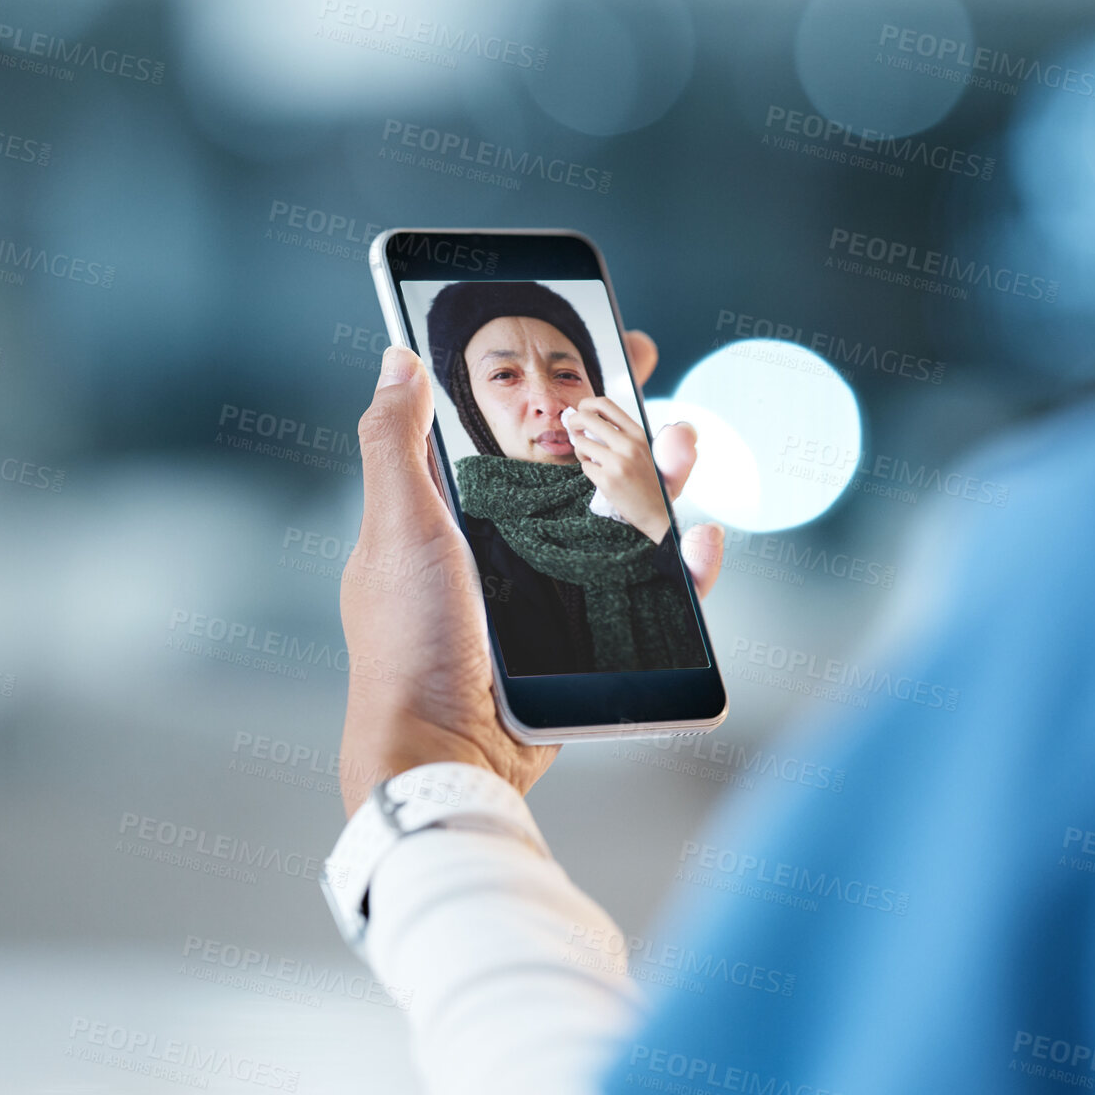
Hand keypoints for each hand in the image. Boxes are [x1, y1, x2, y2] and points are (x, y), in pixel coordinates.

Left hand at [337, 332, 724, 815]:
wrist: (449, 754)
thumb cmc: (410, 644)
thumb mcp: (398, 529)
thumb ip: (395, 444)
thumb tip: (395, 359)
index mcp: (455, 514)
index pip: (510, 429)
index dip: (547, 383)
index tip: (588, 340)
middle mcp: (506, 548)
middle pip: (576, 466)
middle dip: (617, 415)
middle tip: (647, 371)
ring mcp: (552, 594)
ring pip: (621, 520)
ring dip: (660, 476)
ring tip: (685, 443)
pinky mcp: (590, 639)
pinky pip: (649, 592)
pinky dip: (683, 565)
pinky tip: (700, 540)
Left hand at [565, 396, 675, 542]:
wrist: (658, 512)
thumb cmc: (650, 481)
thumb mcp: (646, 450)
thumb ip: (625, 434)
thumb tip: (592, 417)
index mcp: (639, 434)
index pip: (605, 404)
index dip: (586, 403)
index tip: (581, 410)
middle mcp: (629, 445)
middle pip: (587, 418)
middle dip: (573, 421)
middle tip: (573, 430)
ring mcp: (617, 463)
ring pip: (581, 443)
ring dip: (580, 450)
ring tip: (591, 458)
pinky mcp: (607, 481)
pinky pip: (585, 465)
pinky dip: (589, 469)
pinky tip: (600, 475)